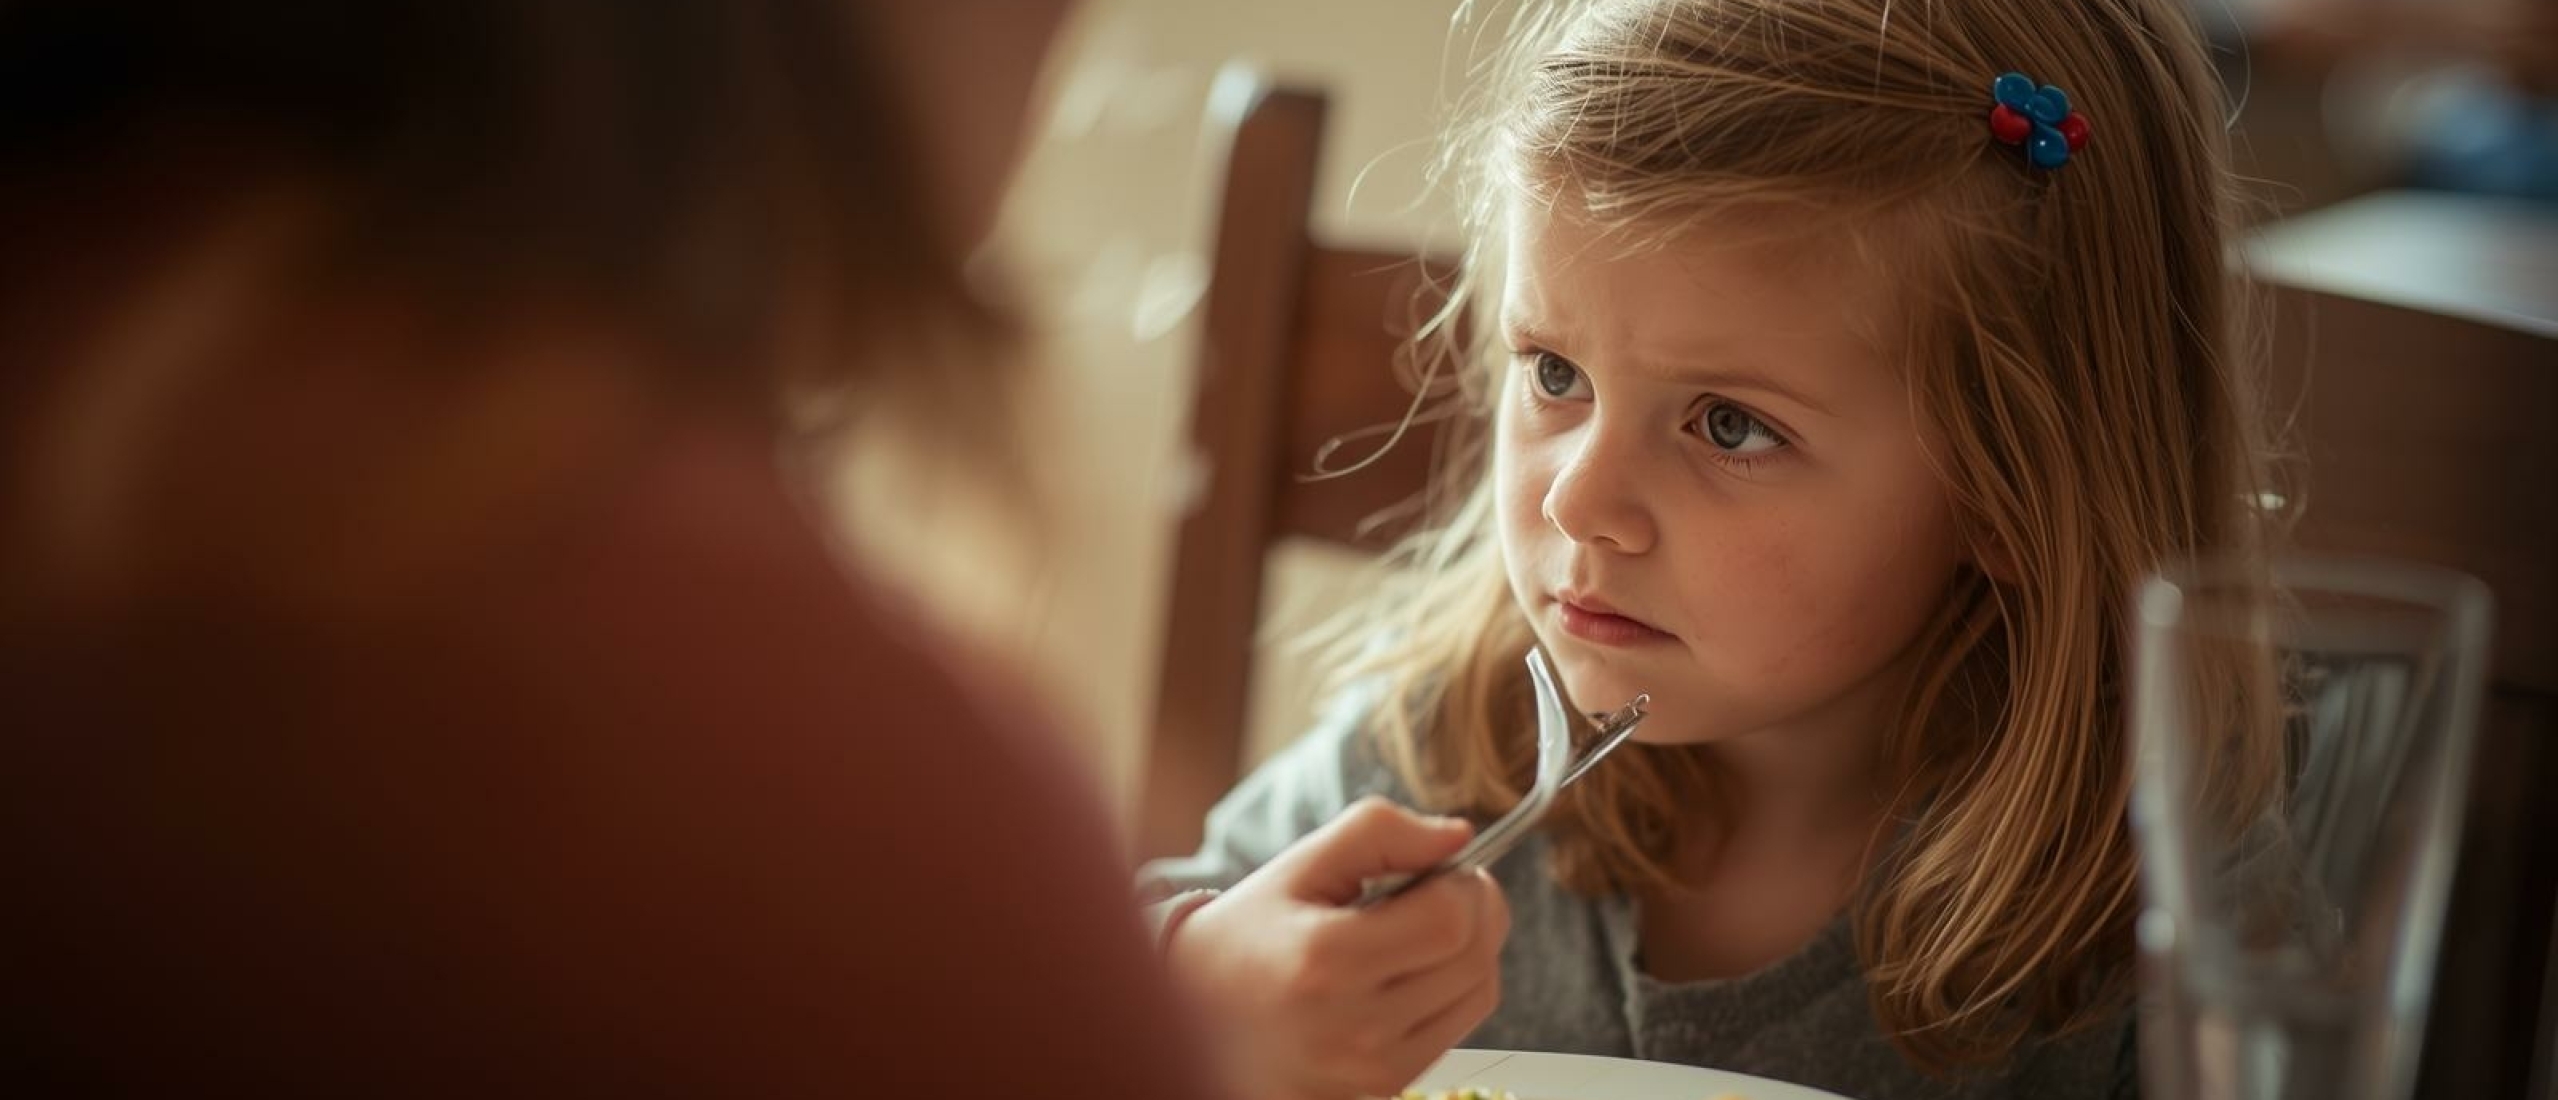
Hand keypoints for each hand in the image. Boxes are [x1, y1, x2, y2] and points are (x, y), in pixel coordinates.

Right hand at [1168, 797, 1510, 1099]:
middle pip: (1475, 956)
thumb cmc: (1247, 934)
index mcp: (1324, 960)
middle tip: (1442, 886)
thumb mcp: (1298, 866)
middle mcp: (1353, 1027)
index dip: (1463, 881)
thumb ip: (1379, 833)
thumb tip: (1459, 834)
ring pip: (1479, 992)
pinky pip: (1459, 1027)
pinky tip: (1413, 967)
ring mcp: (1372, 1069)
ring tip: (1426, 924)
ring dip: (1473, 947)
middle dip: (1477, 908)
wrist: (1194, 1021)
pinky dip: (1455, 987)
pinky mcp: (1384, 1087)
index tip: (1440, 866)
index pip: (1449, 918)